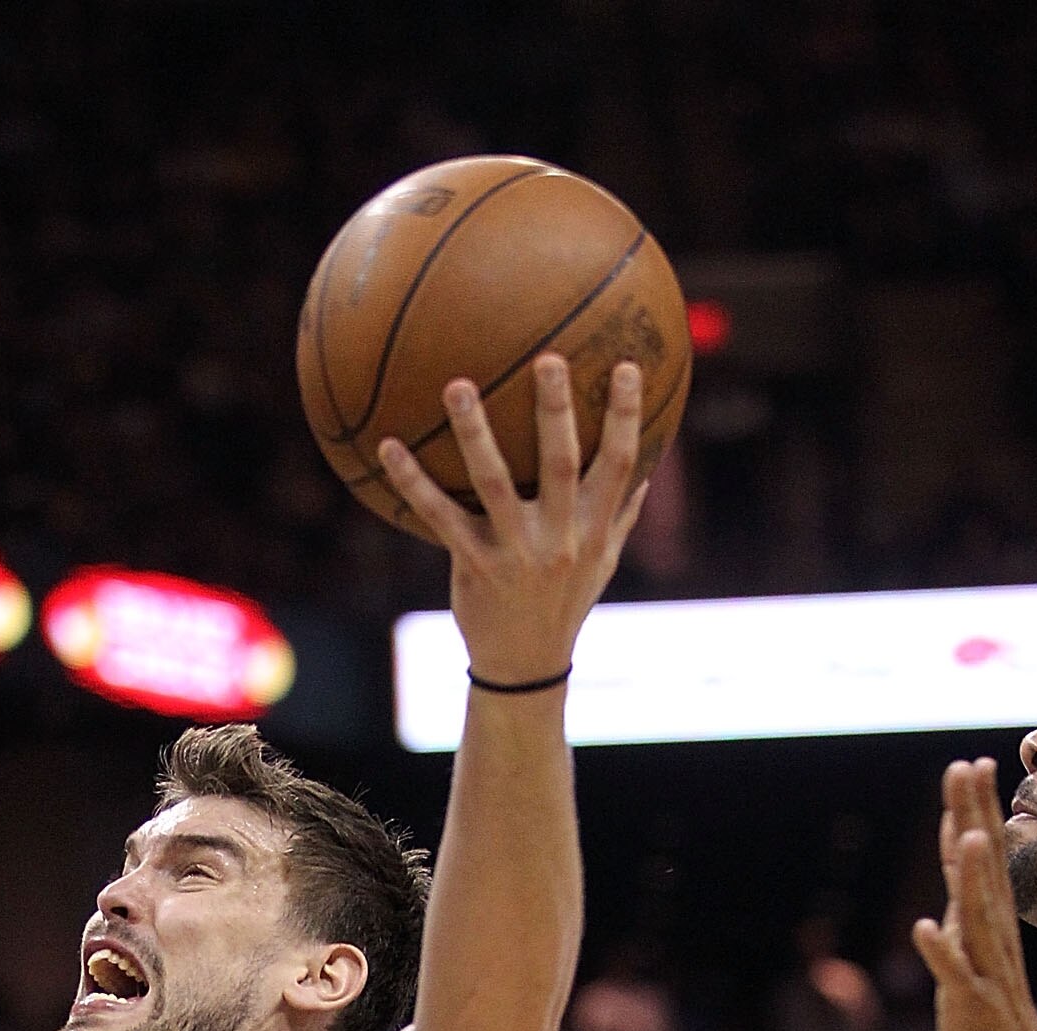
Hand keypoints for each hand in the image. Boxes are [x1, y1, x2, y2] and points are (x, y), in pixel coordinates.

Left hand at [377, 357, 649, 687]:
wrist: (526, 665)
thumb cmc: (566, 603)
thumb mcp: (602, 563)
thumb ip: (621, 513)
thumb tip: (649, 464)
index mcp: (592, 529)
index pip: (618, 464)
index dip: (625, 416)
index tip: (624, 365)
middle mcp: (558, 539)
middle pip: (560, 464)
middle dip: (555, 411)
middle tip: (548, 358)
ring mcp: (515, 553)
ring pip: (494, 483)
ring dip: (473, 433)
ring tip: (457, 385)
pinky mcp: (474, 565)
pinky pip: (439, 516)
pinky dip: (412, 482)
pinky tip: (388, 447)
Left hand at [912, 759, 1036, 1030]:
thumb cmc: (985, 1011)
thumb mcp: (969, 949)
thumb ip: (962, 906)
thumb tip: (959, 867)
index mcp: (987, 921)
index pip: (977, 857)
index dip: (972, 812)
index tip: (969, 765)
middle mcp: (989, 936)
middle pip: (981, 869)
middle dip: (975, 819)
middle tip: (969, 768)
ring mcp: (983, 967)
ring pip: (977, 915)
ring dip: (974, 878)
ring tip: (971, 837)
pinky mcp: (971, 1002)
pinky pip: (954, 974)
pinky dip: (940, 952)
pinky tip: (924, 927)